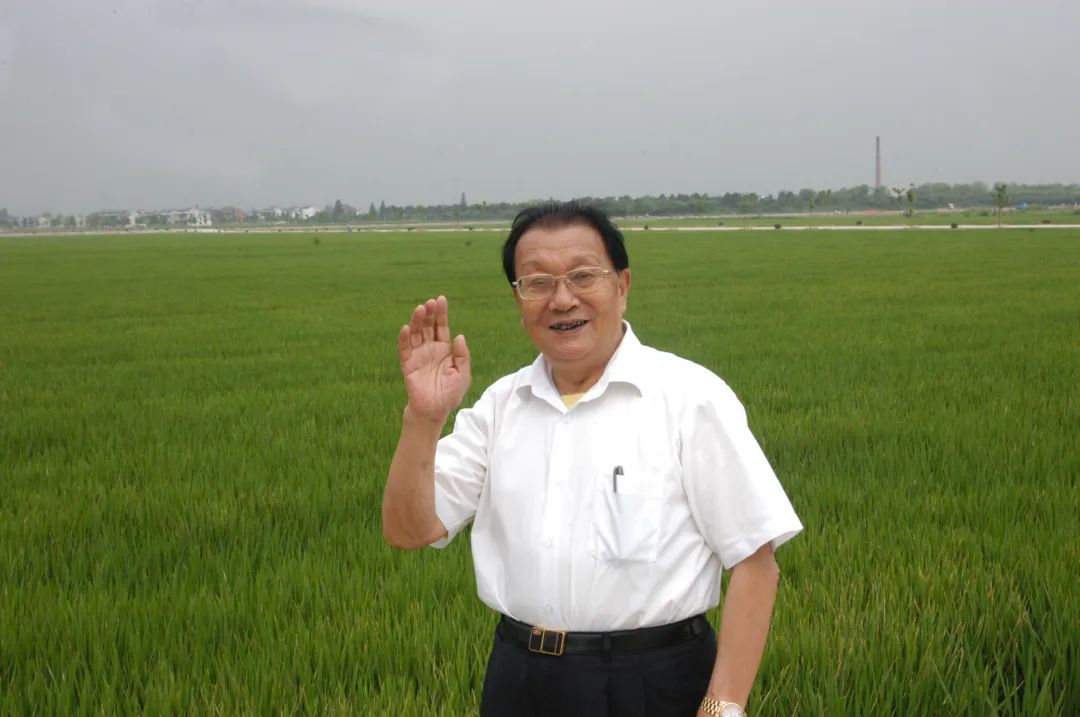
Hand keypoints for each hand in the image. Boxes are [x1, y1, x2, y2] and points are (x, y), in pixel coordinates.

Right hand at [397, 295, 470, 422]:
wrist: (435, 411)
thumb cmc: (450, 393)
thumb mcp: (463, 374)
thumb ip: (462, 356)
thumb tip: (459, 336)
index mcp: (444, 349)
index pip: (442, 327)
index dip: (442, 314)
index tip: (441, 299)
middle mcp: (430, 349)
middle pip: (428, 326)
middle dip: (429, 314)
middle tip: (430, 303)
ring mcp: (418, 355)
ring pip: (416, 334)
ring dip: (417, 321)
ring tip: (420, 309)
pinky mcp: (407, 364)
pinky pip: (405, 349)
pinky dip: (404, 338)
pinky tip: (406, 328)